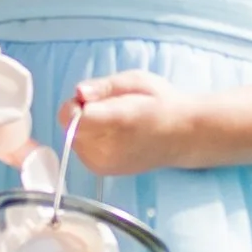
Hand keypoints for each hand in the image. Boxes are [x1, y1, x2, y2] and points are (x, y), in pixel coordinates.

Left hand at [61, 73, 198, 178]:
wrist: (181, 135)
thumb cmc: (160, 103)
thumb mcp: (136, 80)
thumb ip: (104, 86)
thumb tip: (79, 93)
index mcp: (118, 121)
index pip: (74, 118)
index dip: (76, 104)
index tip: (92, 98)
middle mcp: (108, 148)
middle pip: (70, 129)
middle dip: (80, 114)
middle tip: (106, 108)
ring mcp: (104, 163)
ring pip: (72, 140)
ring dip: (83, 128)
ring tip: (111, 122)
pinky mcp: (102, 171)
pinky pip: (80, 151)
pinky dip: (88, 140)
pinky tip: (110, 135)